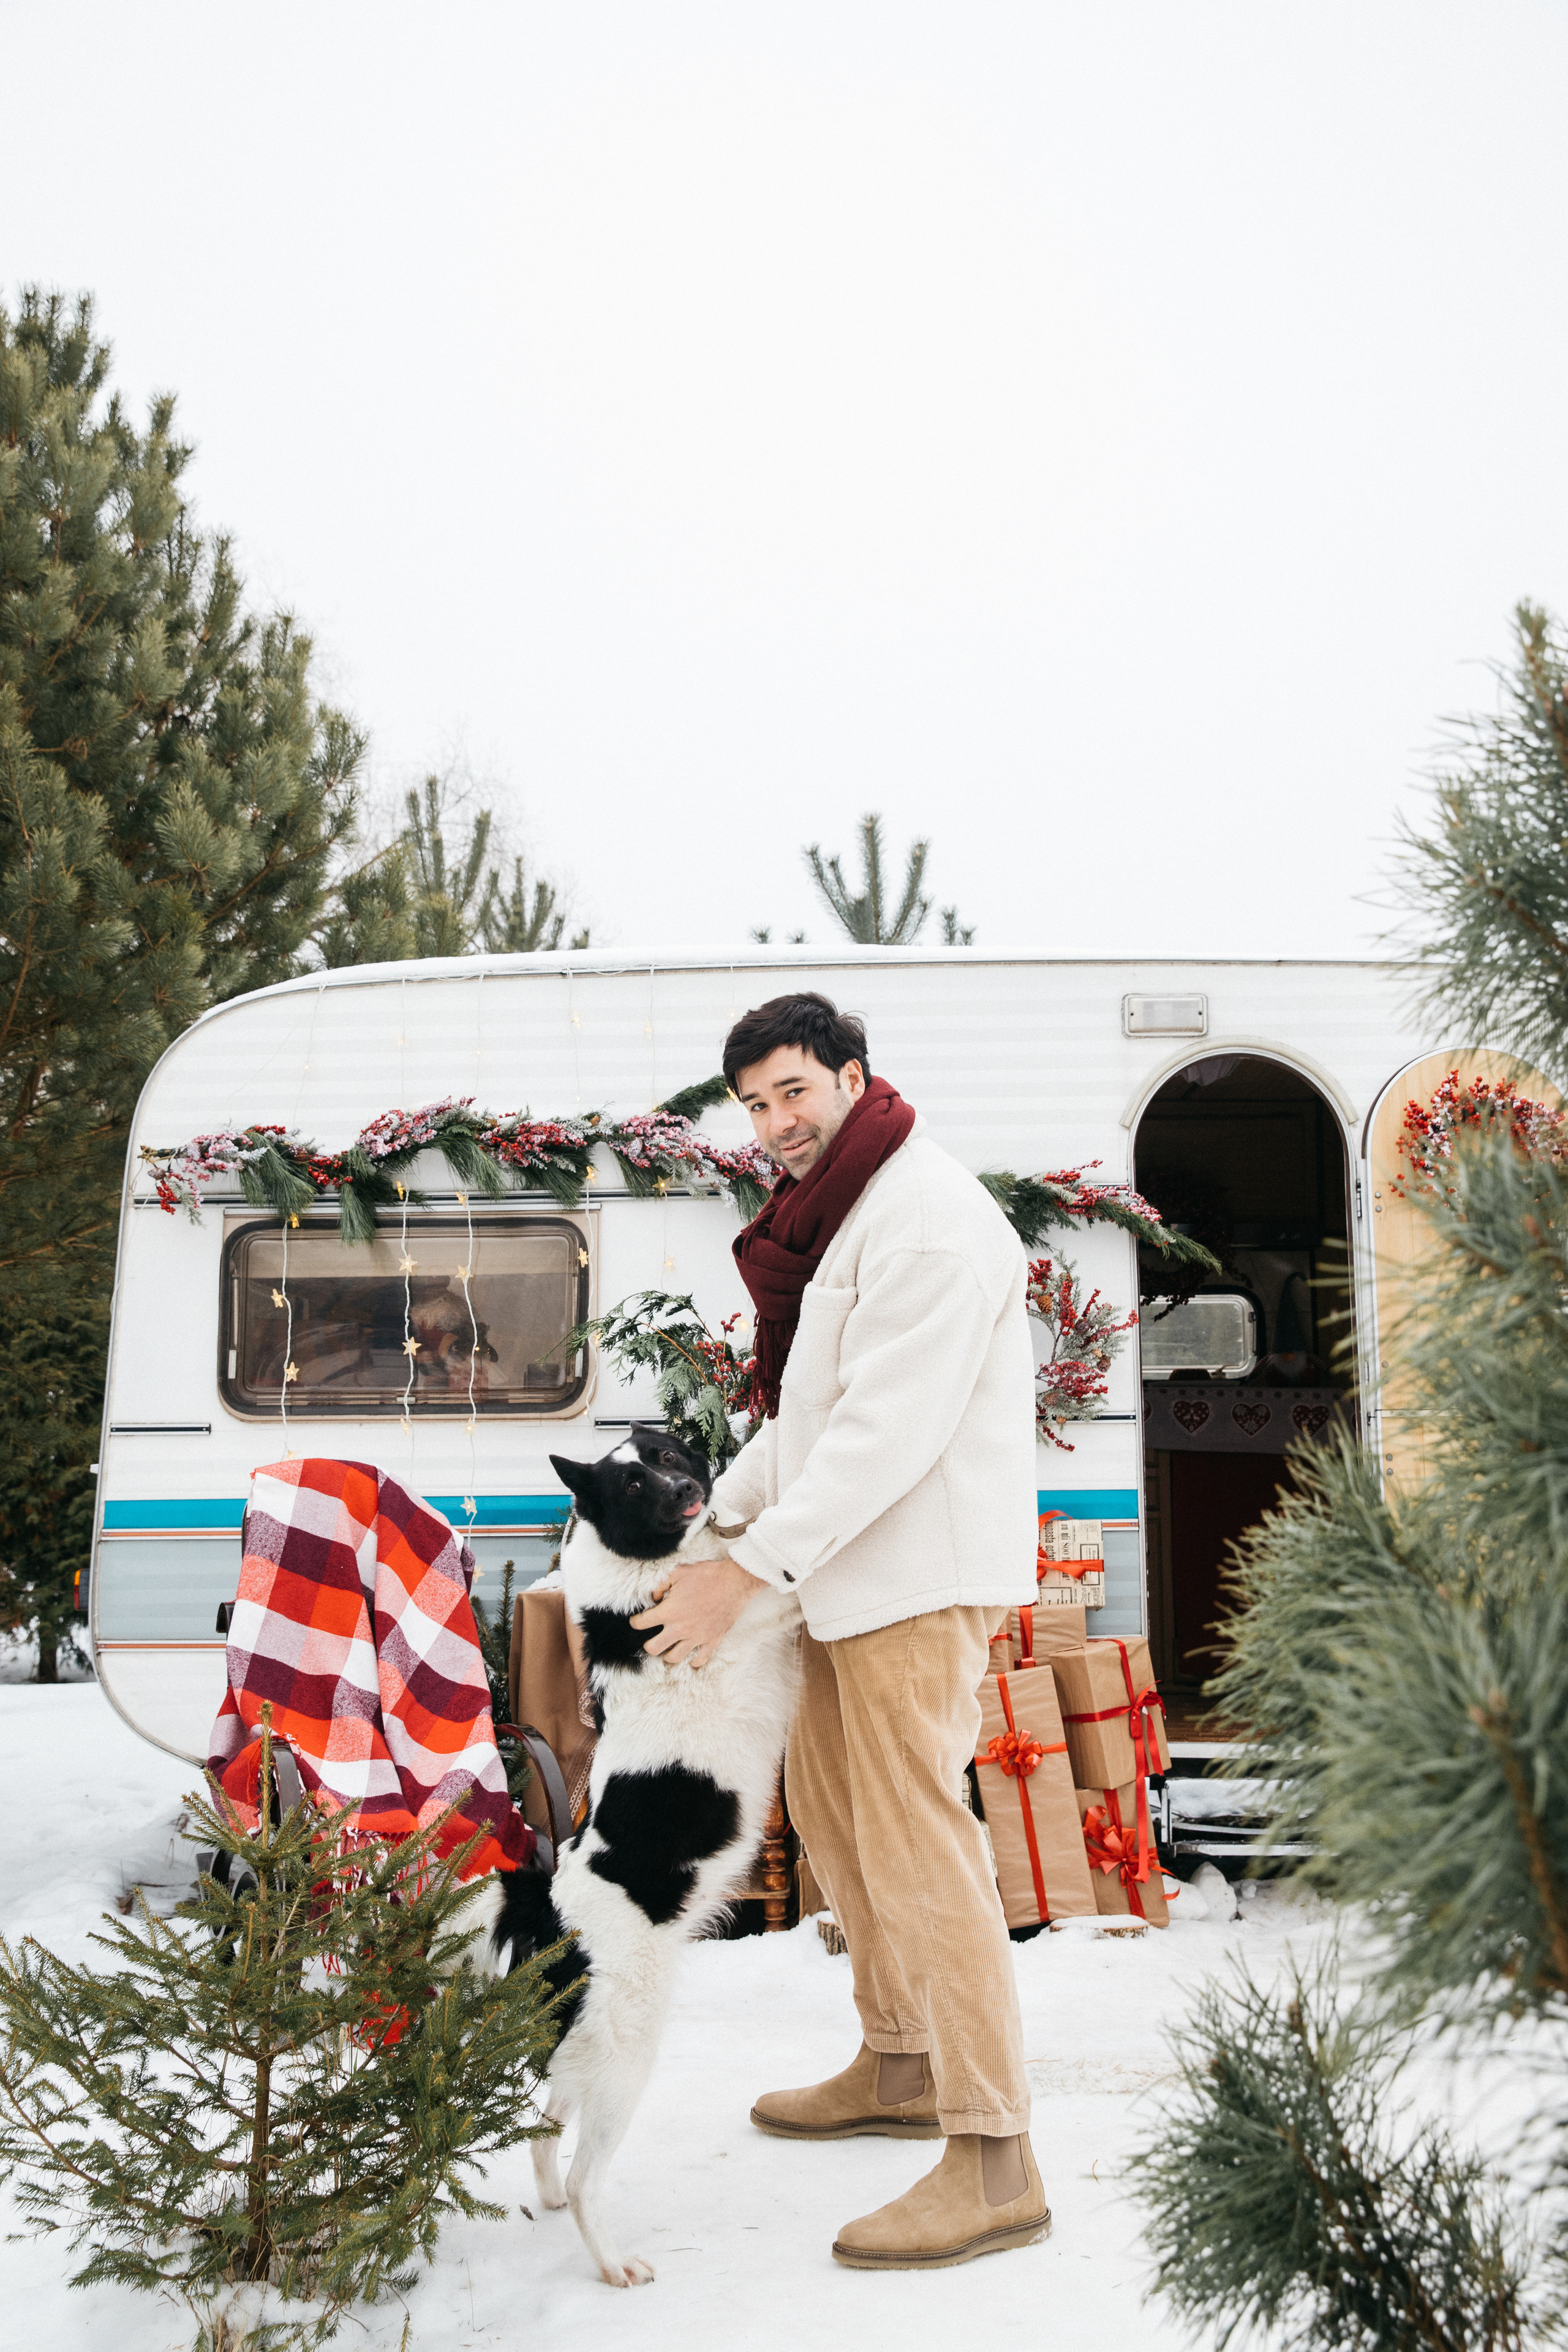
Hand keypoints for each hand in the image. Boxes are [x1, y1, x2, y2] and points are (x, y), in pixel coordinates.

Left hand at [630, 1557, 767, 1667]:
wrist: (735, 1582)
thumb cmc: (707, 1575)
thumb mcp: (679, 1572)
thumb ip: (661, 1584)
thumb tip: (654, 1597)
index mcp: (669, 1611)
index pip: (642, 1623)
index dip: (635, 1622)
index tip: (636, 1620)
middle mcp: (680, 1628)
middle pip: (653, 1648)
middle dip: (648, 1644)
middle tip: (652, 1638)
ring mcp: (696, 1637)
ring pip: (673, 1658)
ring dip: (667, 1654)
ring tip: (668, 1647)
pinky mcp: (711, 1641)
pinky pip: (699, 1659)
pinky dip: (693, 1660)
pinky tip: (690, 1655)